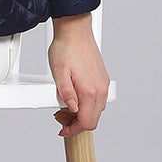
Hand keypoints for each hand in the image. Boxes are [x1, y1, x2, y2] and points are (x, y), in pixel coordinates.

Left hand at [48, 14, 109, 138]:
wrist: (75, 31)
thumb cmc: (66, 48)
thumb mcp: (58, 73)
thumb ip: (66, 94)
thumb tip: (72, 109)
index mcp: (90, 90)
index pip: (87, 122)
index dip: (73, 130)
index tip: (62, 129)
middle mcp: (100, 89)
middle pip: (93, 120)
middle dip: (76, 123)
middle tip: (59, 117)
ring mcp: (103, 85)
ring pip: (95, 111)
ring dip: (81, 114)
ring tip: (65, 107)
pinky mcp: (102, 80)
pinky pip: (97, 100)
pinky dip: (86, 105)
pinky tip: (74, 98)